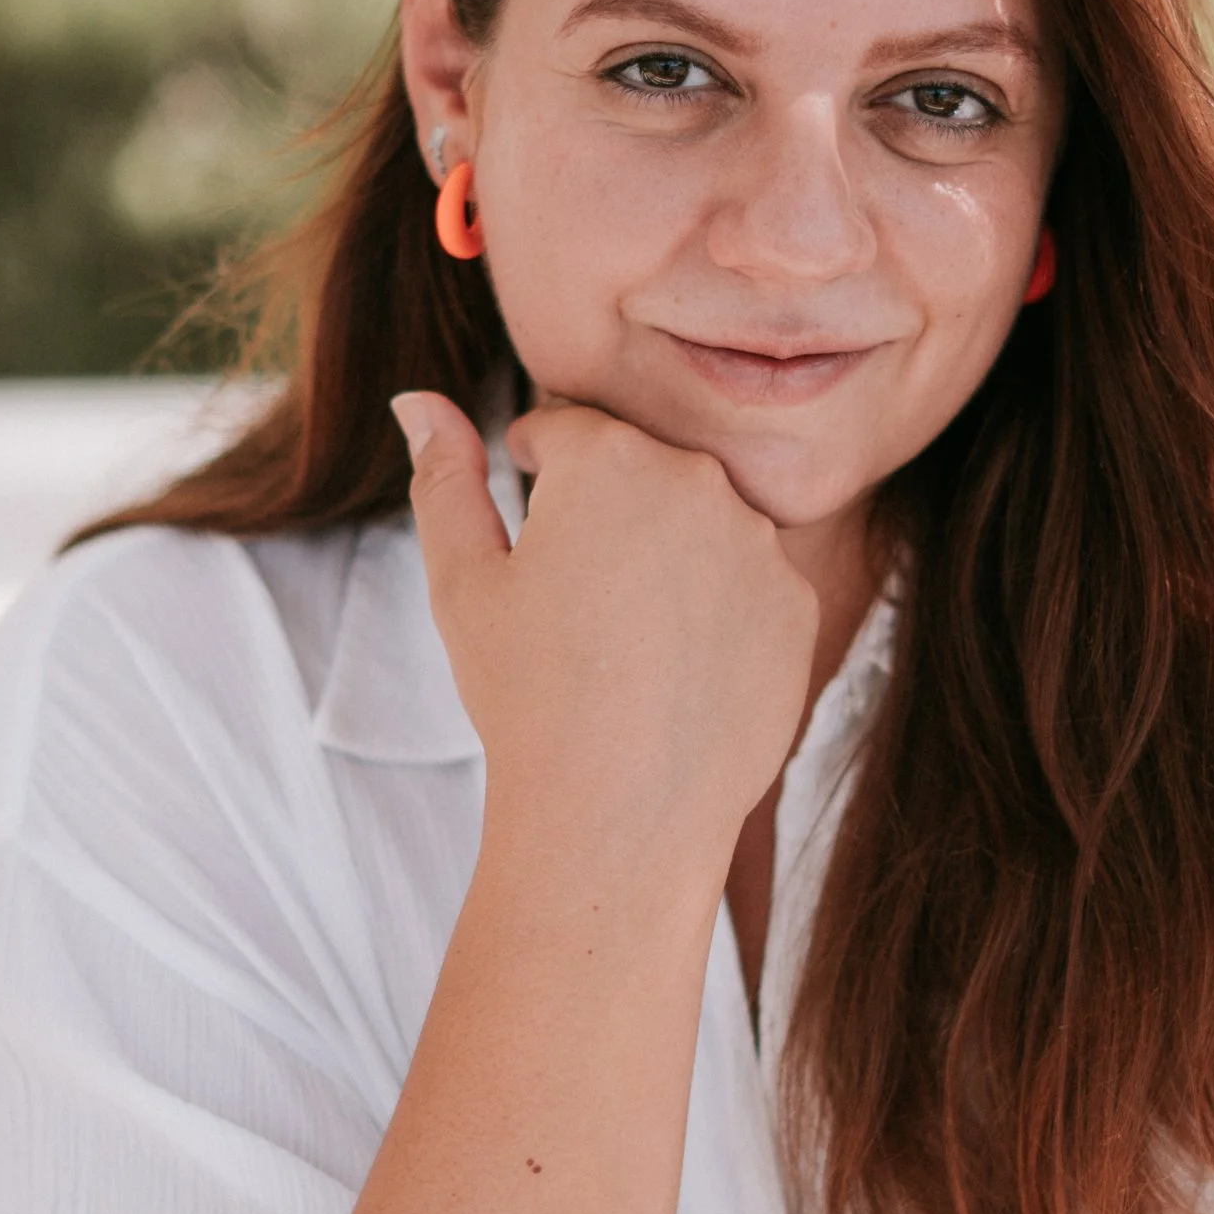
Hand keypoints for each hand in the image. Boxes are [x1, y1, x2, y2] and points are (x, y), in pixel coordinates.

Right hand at [392, 392, 817, 882]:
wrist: (621, 815)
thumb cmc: (527, 697)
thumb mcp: (463, 581)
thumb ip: (441, 476)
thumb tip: (415, 398)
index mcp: (609, 457)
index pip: (563, 430)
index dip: (534, 479)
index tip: (531, 545)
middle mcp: (698, 481)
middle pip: (638, 469)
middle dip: (604, 514)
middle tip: (574, 605)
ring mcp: (760, 543)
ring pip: (698, 522)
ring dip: (665, 556)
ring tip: (626, 644)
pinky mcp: (798, 605)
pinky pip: (749, 582)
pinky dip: (718, 610)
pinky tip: (678, 671)